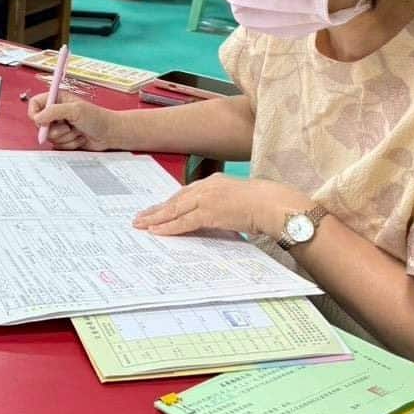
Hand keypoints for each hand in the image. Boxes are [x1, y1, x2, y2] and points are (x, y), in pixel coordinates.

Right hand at [29, 92, 117, 150]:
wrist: (110, 134)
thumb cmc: (97, 118)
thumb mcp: (74, 110)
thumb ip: (53, 111)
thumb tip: (37, 119)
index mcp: (57, 100)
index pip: (35, 104)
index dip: (34, 114)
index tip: (41, 122)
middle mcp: (56, 113)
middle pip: (40, 124)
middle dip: (55, 129)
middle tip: (68, 126)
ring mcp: (60, 127)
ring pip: (49, 137)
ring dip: (65, 137)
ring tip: (78, 131)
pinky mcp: (64, 139)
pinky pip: (58, 145)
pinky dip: (69, 144)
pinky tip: (80, 138)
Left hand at [134, 174, 311, 240]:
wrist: (273, 205)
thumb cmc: (264, 204)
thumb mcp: (239, 200)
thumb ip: (223, 206)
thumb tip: (215, 218)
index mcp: (214, 182)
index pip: (185, 193)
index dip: (170, 203)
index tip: (157, 209)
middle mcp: (207, 187)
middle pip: (175, 199)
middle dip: (156, 209)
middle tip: (140, 217)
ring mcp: (207, 199)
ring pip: (174, 210)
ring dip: (156, 218)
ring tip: (141, 225)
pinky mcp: (209, 212)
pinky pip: (183, 222)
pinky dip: (168, 227)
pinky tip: (156, 231)